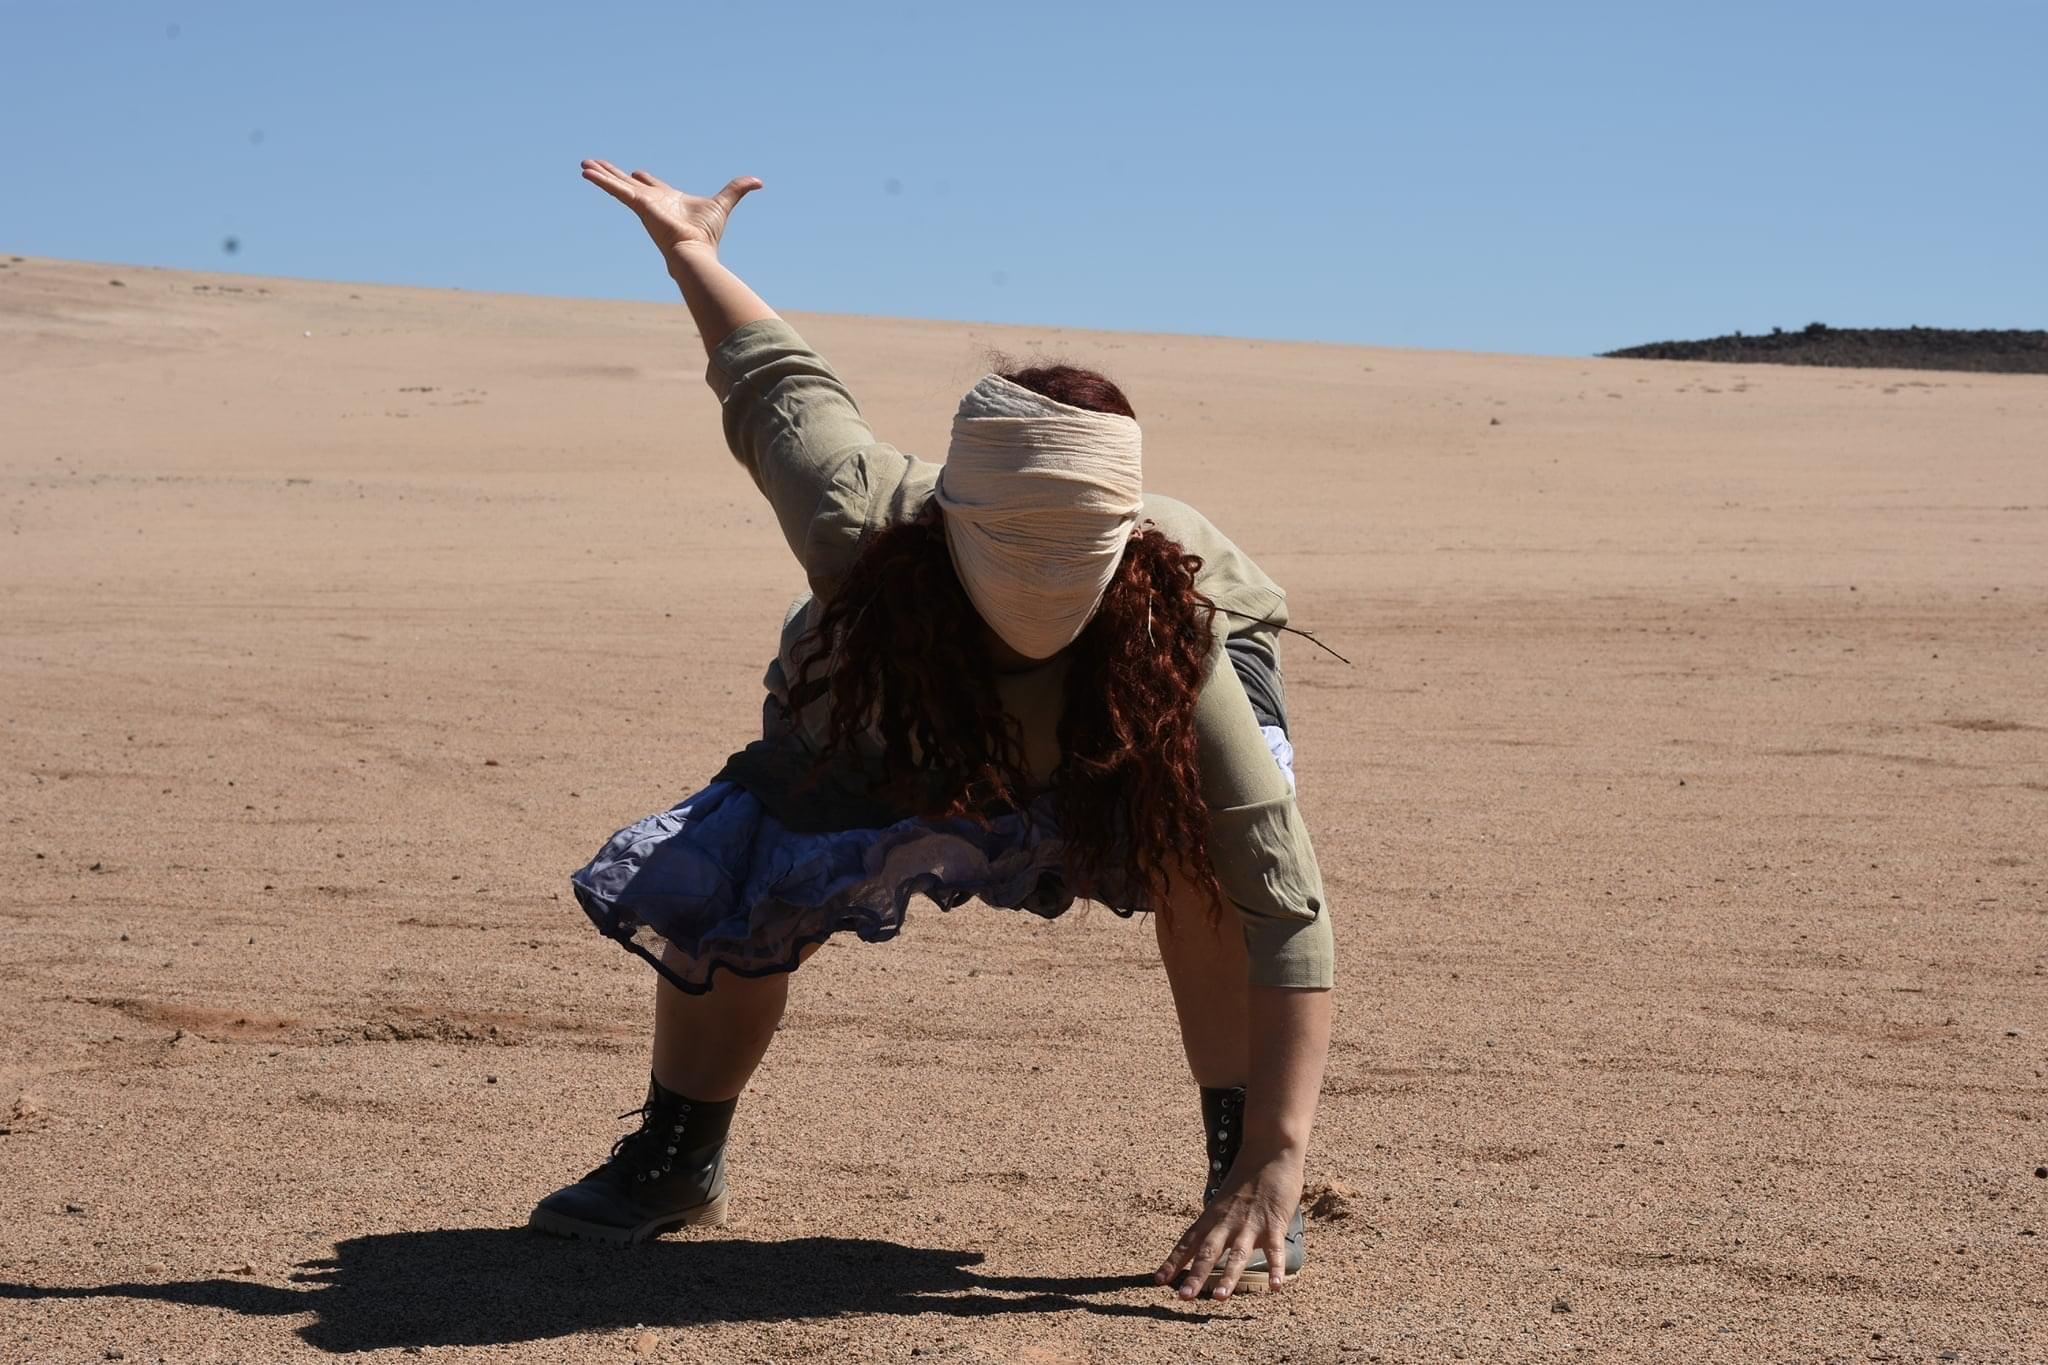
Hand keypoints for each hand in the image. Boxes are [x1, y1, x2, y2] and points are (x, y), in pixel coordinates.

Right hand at [580, 159, 761, 259]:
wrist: (695, 252)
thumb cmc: (707, 234)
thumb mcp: (723, 203)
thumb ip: (737, 189)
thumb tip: (758, 181)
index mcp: (667, 200)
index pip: (651, 185)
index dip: (644, 178)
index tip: (635, 172)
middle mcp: (652, 201)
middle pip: (628, 183)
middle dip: (613, 173)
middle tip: (596, 163)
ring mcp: (643, 203)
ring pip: (618, 185)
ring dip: (601, 174)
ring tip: (583, 164)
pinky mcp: (638, 205)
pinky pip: (616, 189)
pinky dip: (601, 180)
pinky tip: (586, 171)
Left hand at [1153, 1145, 1303, 1299]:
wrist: (1270, 1150)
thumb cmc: (1246, 1176)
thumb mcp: (1223, 1198)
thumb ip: (1216, 1221)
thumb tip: (1205, 1241)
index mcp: (1212, 1216)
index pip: (1188, 1242)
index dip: (1173, 1261)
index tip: (1158, 1281)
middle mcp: (1227, 1222)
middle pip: (1208, 1252)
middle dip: (1195, 1275)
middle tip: (1183, 1297)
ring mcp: (1250, 1223)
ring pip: (1237, 1254)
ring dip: (1229, 1276)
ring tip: (1219, 1298)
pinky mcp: (1274, 1223)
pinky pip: (1275, 1250)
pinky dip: (1275, 1268)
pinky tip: (1275, 1288)